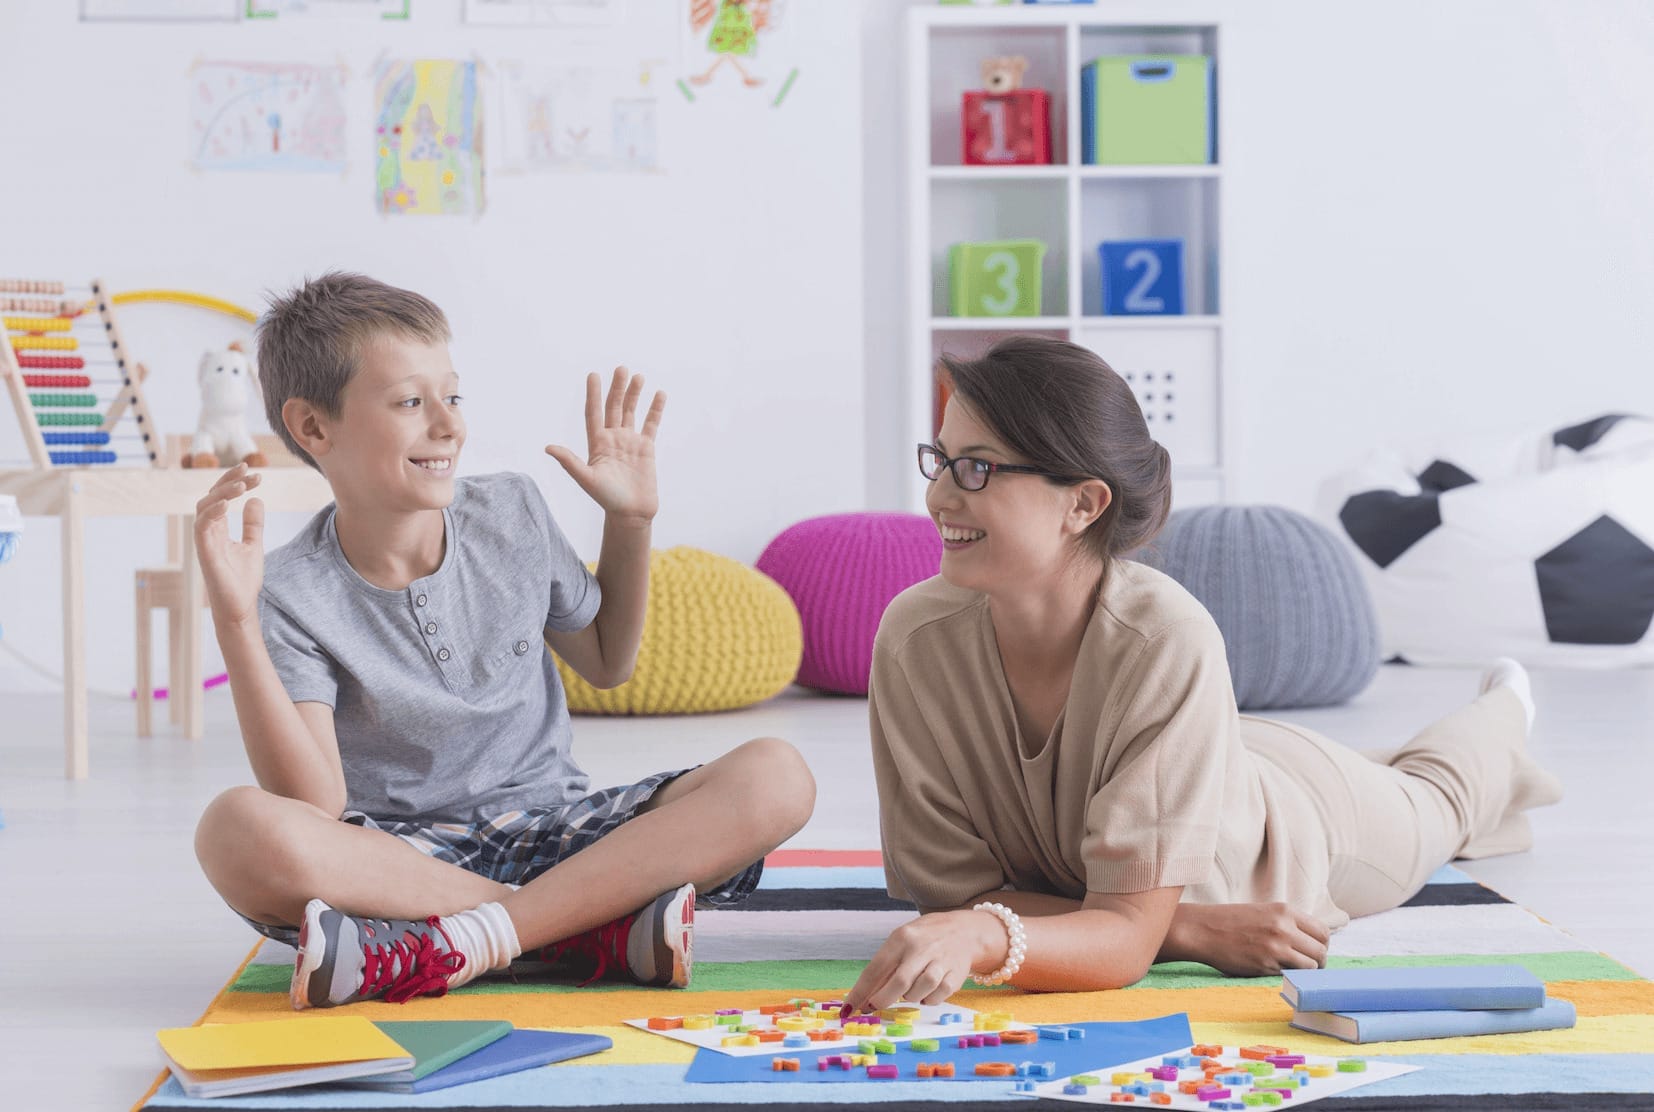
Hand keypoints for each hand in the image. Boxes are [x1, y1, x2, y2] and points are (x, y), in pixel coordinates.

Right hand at [192, 462, 265, 627]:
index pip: (221, 498)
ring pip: (204, 507)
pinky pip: (201, 526)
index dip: (234, 482)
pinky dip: (213, 512)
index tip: (254, 472)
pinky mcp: (204, 552)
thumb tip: (256, 499)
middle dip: (229, 481)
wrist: (240, 607)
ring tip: (243, 485)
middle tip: (250, 471)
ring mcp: (204, 541)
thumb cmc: (242, 579)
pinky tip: (228, 504)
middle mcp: (208, 531)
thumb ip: (253, 524)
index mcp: (218, 528)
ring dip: (223, 493)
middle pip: (211, 497)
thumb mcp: (253, 545)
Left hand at [545, 368, 664, 525]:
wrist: (631, 513)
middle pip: (613, 407)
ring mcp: (630, 442)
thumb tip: (548, 447)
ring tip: (637, 376)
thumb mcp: (587, 479)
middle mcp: (612, 439)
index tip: (593, 375)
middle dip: (617, 388)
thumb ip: (569, 462)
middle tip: (620, 368)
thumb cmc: (607, 499)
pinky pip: (651, 424)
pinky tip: (659, 394)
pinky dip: (655, 409)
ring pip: (631, 412)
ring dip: (634, 394)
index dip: (593, 394)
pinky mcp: (646, 448)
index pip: (594, 413)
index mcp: (597, 444)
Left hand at [842, 910, 1002, 1013]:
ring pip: (919, 991)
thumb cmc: (924, 939)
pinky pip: (937, 996)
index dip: (860, 992)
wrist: (963, 930)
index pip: (876, 968)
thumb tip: (862, 998)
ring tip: (909, 991)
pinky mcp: (957, 974)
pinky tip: (926, 991)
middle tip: (875, 1006)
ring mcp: (941, 961)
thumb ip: (884, 968)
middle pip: (899, 983)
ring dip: (909, 997)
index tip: (849, 1008)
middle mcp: (921, 948)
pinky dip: (928, 999)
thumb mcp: (900, 942)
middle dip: (883, 1000)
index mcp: (902, 937)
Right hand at [1172, 902, 1328, 976]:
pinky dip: (1288, 976)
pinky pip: (1290, 975)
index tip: (1315, 951)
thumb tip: (1311, 942)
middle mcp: (1284, 927)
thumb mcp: (1264, 912)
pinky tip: (1276, 971)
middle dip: (1319, 962)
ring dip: (1306, 972)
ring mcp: (1276, 947)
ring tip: (1294, 971)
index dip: (1322, 945)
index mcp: (1285, 911)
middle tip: (1309, 966)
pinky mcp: (1266, 965)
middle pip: (1320, 951)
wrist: (1202, 929)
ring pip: (1311, 966)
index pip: (1322, 932)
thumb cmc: (1231, 921)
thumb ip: (1288, 923)